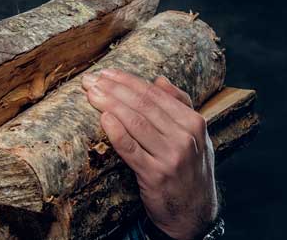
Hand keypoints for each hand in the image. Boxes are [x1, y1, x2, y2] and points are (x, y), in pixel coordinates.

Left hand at [81, 69, 217, 239]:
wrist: (194, 213)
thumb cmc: (189, 169)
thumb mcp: (195, 137)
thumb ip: (179, 106)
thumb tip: (159, 80)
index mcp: (194, 122)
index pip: (154, 94)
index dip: (127, 81)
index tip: (106, 73)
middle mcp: (185, 137)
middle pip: (142, 105)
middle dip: (113, 89)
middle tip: (91, 80)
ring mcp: (171, 157)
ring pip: (135, 122)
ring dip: (109, 104)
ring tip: (91, 94)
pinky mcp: (156, 176)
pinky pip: (131, 149)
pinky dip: (116, 132)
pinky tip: (103, 118)